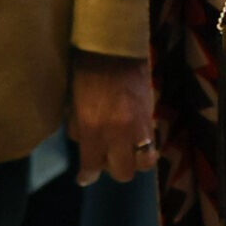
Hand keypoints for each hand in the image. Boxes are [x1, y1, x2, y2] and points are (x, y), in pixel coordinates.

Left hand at [70, 51, 154, 185]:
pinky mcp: (151, 117)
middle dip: (112, 170)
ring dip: (133, 161)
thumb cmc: (86, 70)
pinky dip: (143, 146)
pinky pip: (151, 144)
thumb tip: (82, 142)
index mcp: (92, 127)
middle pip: (122, 172)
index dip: (87, 175)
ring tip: (124, 150)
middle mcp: (118, 133)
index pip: (92, 165)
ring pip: (143, 163)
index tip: (84, 178)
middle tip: (104, 157)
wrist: (115, 48)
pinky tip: (134, 138)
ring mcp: (139, 127)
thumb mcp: (74, 101)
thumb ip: (77, 126)